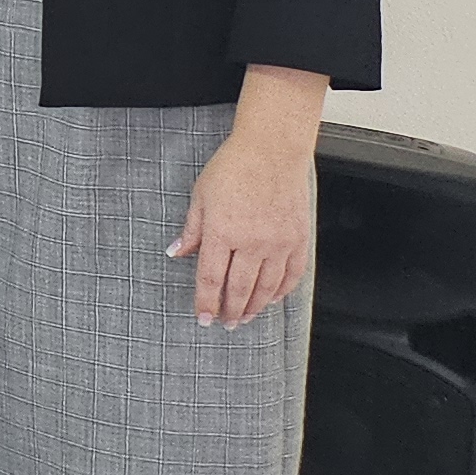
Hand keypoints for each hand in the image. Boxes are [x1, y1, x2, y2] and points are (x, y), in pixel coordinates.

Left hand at [172, 123, 316, 326]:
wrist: (272, 150)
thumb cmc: (233, 168)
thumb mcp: (201, 196)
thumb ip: (191, 229)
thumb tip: (177, 253)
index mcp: (222, 232)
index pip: (211, 278)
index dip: (206, 302)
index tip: (203, 318)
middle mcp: (252, 242)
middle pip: (239, 288)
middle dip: (230, 310)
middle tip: (225, 323)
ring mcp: (278, 242)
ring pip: (266, 287)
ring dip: (255, 306)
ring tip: (245, 317)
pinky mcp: (298, 238)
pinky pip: (292, 274)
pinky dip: (282, 291)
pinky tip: (273, 299)